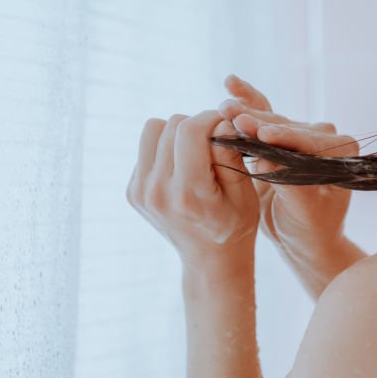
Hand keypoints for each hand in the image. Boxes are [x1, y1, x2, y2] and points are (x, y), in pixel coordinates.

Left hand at [125, 110, 259, 265]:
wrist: (210, 259)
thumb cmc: (234, 224)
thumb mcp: (244, 193)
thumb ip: (230, 155)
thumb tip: (221, 121)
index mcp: (186, 193)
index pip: (190, 130)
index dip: (211, 118)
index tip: (225, 125)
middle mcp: (156, 191)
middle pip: (171, 125)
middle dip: (197, 125)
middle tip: (214, 141)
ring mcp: (140, 192)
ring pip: (153, 129)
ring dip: (177, 133)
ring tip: (196, 152)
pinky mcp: (132, 190)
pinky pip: (146, 147)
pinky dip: (166, 149)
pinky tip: (182, 168)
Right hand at [218, 75, 357, 265]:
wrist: (305, 238)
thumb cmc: (311, 230)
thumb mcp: (304, 212)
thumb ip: (291, 185)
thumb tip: (267, 158)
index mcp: (342, 152)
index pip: (308, 142)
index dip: (282, 137)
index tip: (259, 134)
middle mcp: (326, 137)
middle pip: (286, 127)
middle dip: (258, 122)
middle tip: (231, 115)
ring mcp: (303, 134)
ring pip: (272, 120)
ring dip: (246, 112)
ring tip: (223, 107)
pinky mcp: (284, 136)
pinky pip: (265, 116)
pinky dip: (248, 102)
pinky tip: (230, 84)